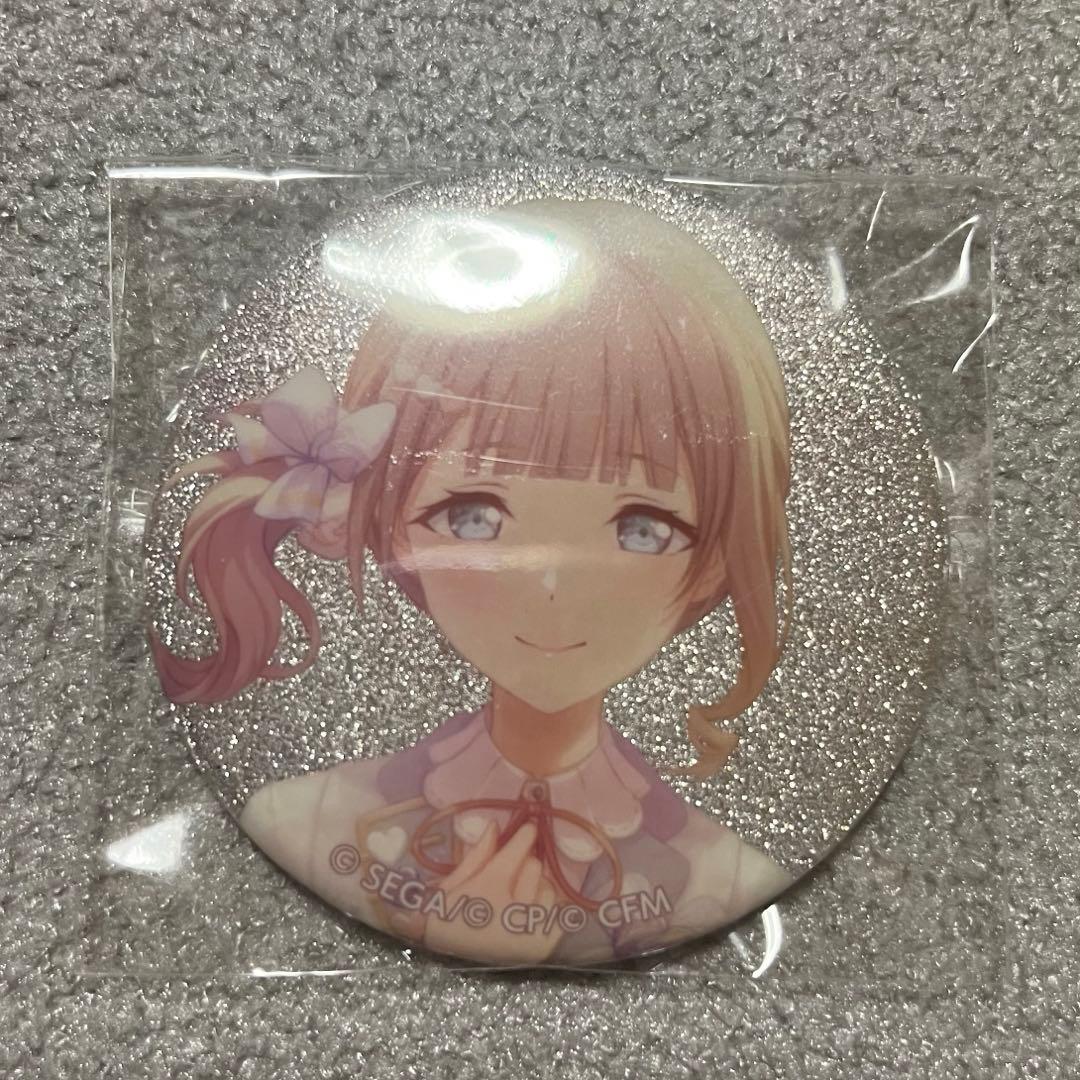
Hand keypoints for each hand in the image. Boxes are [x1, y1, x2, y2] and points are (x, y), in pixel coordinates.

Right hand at [421, 821, 561, 965]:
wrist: (444, 958)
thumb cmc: (446, 915)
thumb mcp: (456, 881)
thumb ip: (479, 853)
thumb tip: (495, 825)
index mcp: (491, 888)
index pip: (520, 849)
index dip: (524, 834)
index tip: (528, 827)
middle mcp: (517, 909)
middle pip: (534, 865)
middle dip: (522, 864)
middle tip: (507, 873)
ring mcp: (533, 930)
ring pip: (548, 887)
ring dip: (534, 887)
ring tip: (515, 898)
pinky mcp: (542, 946)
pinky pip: (557, 912)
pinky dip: (545, 908)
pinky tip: (527, 912)